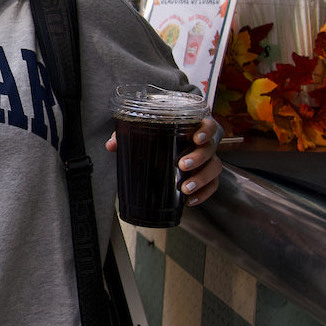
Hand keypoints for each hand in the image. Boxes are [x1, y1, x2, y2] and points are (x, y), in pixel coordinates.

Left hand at [104, 116, 223, 206]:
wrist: (168, 148)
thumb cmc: (159, 136)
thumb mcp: (143, 132)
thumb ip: (127, 134)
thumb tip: (112, 145)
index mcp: (193, 128)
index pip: (208, 124)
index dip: (206, 130)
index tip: (195, 138)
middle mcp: (204, 144)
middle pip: (210, 149)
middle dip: (198, 158)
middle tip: (181, 165)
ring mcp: (207, 161)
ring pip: (214, 168)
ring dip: (201, 178)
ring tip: (185, 188)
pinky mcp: (207, 177)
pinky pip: (212, 186)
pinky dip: (203, 194)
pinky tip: (190, 201)